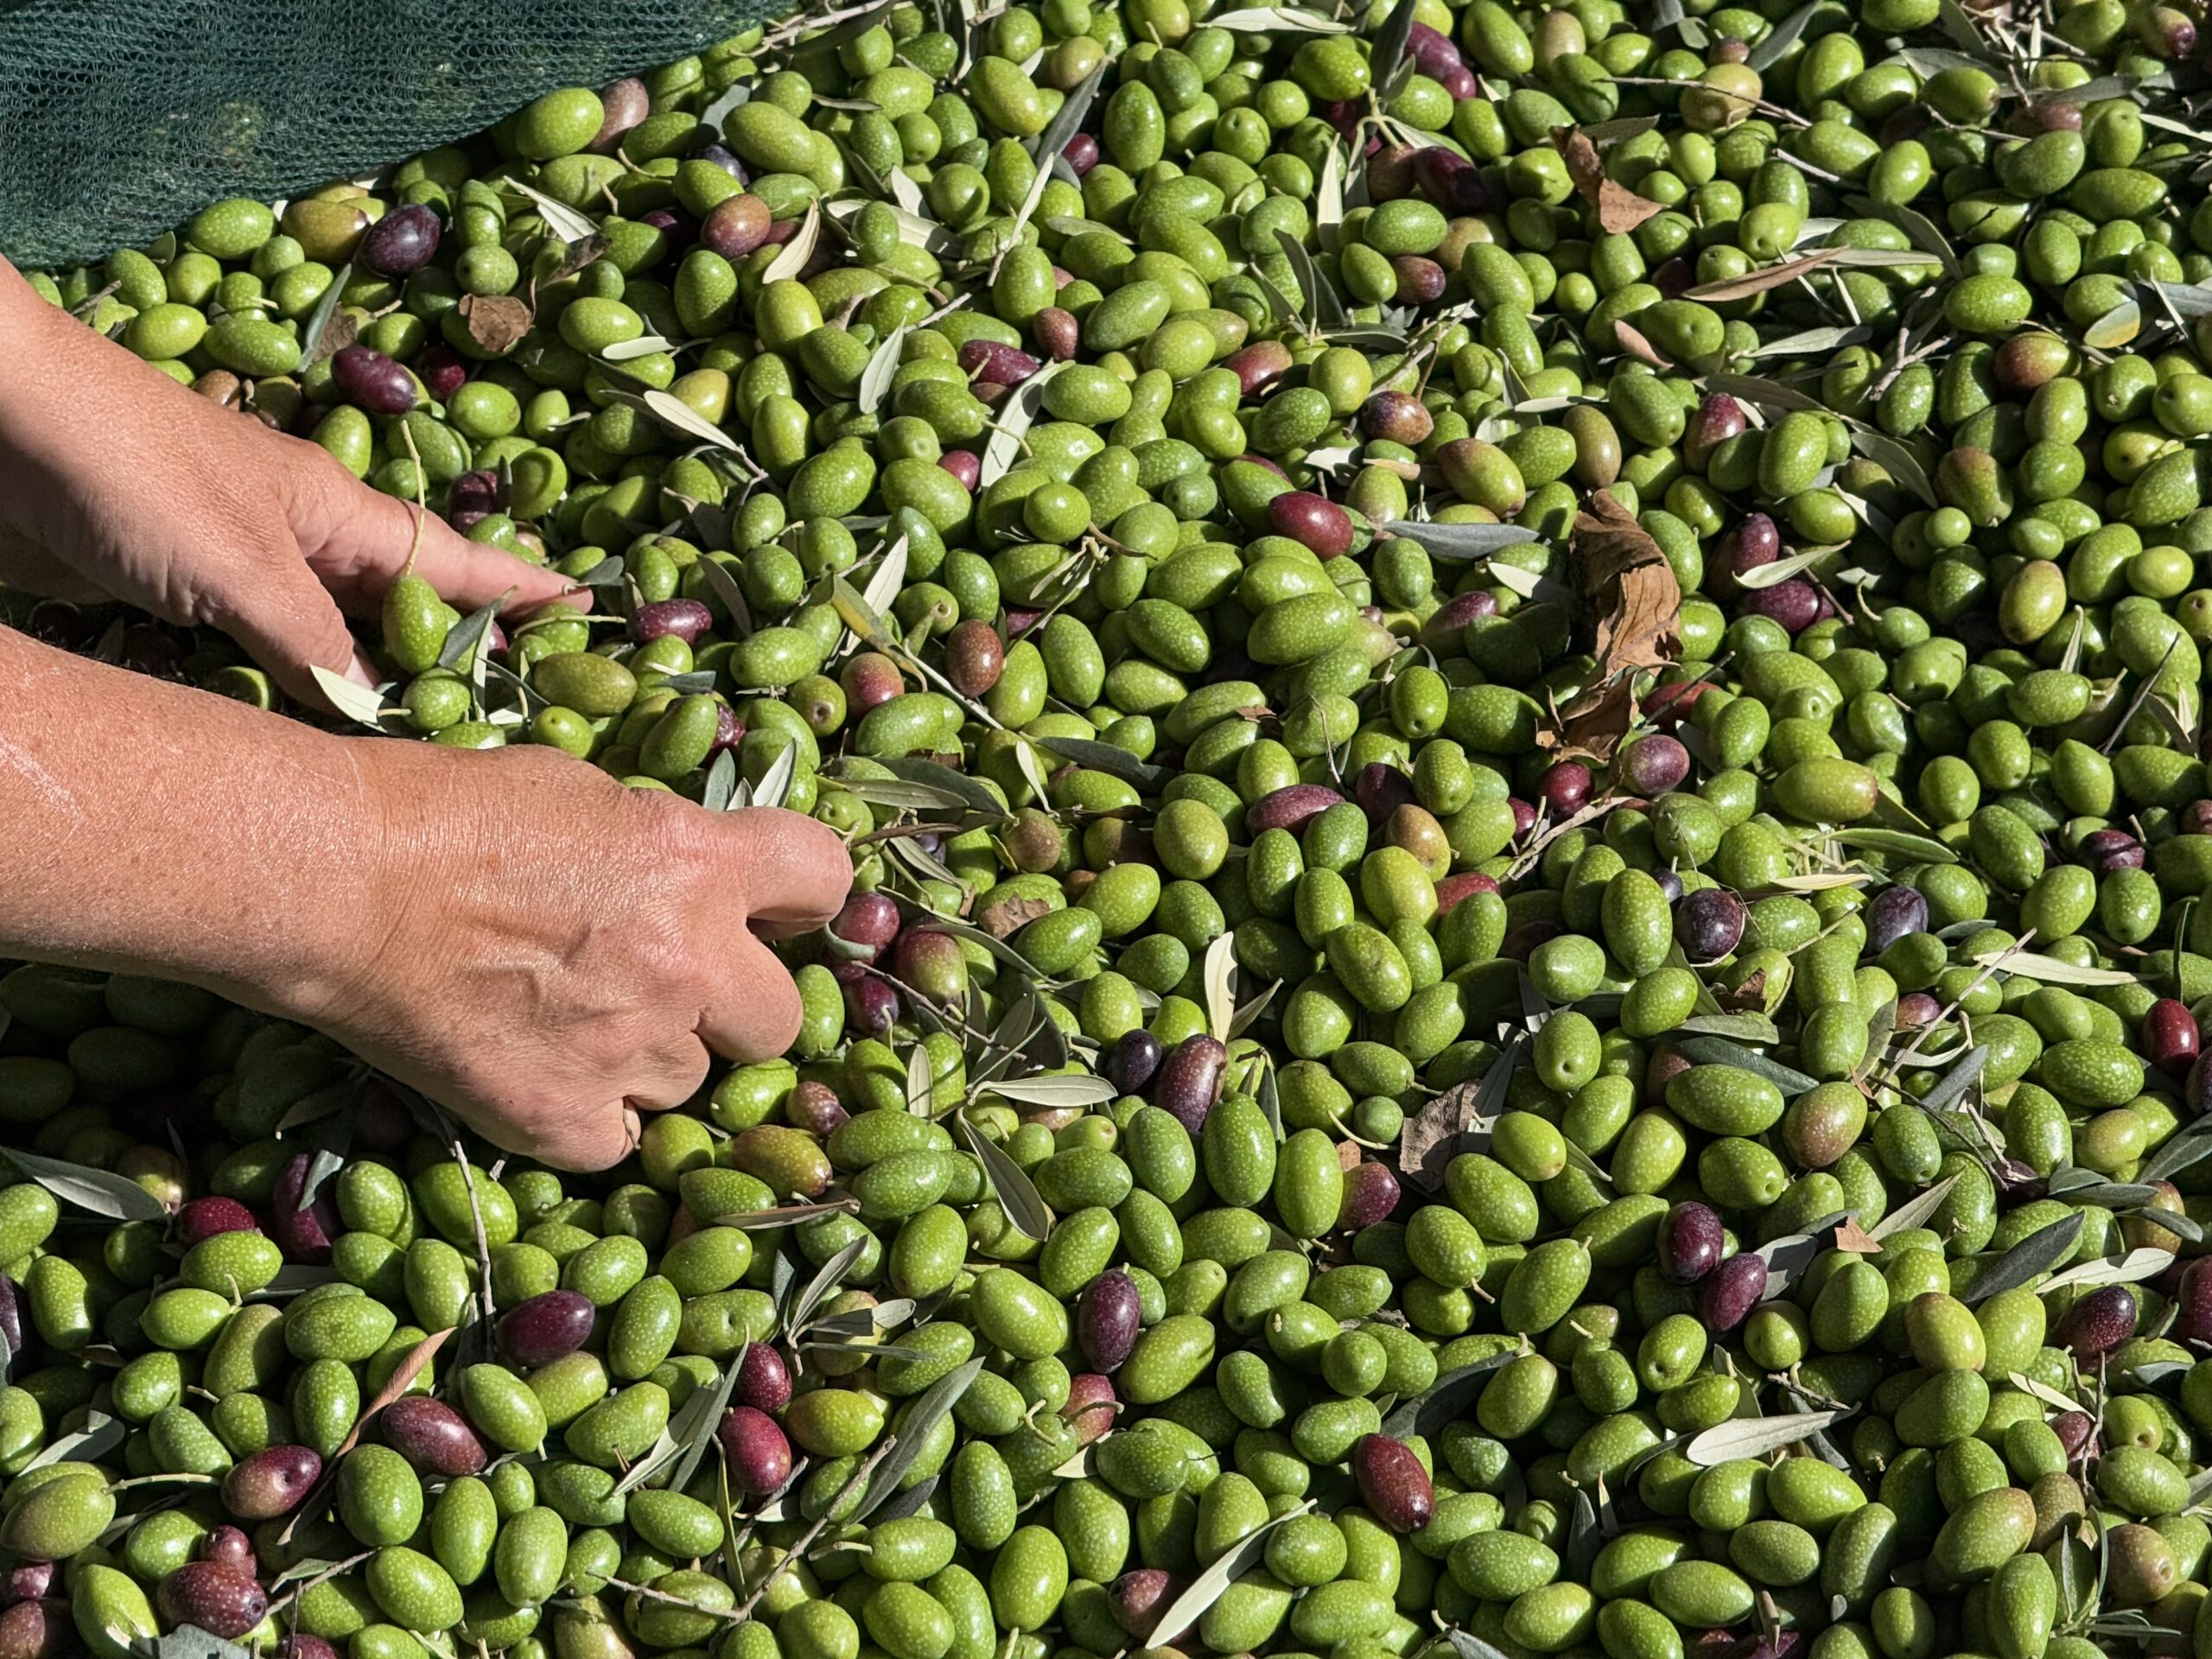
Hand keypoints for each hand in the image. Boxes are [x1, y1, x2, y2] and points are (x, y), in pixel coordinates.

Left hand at [0, 259, 576, 703]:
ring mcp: (242, 567)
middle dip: (458, 656)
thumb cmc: (135, 472)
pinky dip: (290, 696)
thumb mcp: (243, 570)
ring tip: (426, 740)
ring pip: (331, 641)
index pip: (461, 561)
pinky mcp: (179, 594)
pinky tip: (307, 733)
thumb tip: (381, 715)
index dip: (526, 592)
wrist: (2, 425)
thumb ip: (315, 648)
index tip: (589, 612)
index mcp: (340, 516)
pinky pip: (260, 658)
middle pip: (403, 611)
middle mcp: (303, 542)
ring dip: (371, 687)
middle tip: (516, 714)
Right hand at [303, 741, 853, 1169]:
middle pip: (780, 1017)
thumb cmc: (443, 812)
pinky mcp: (564, 1119)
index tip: (776, 910)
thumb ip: (659, 841)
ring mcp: (631, 1047)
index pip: (823, 880)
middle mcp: (689, 959)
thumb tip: (685, 872)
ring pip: (692, 1080)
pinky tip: (543, 1074)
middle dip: (735, 1005)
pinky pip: (620, 1139)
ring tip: (574, 1022)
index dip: (800, 898)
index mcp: (700, 861)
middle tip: (673, 987)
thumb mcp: (582, 791)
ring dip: (653, 1058)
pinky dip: (590, 1117)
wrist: (339, 883)